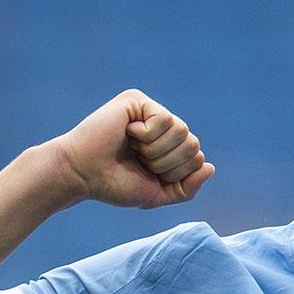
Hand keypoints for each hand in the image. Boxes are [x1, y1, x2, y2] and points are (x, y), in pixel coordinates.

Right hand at [44, 89, 215, 208]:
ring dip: (156, 151)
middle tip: (140, 161)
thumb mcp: (157, 193)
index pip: (195, 156)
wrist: (83, 175)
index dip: (176, 173)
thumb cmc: (114, 184)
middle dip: (167, 163)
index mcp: (166, 145)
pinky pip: (165, 119)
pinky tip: (127, 133)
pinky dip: (147, 136)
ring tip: (133, 149)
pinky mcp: (137, 100)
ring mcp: (149, 110)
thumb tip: (210, 167)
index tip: (147, 173)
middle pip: (192, 143)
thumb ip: (186, 187)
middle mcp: (160, 124)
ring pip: (182, 131)